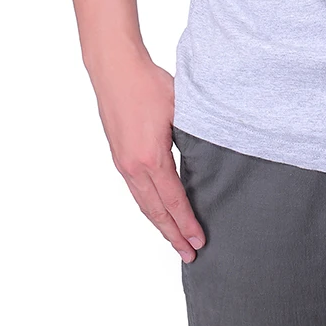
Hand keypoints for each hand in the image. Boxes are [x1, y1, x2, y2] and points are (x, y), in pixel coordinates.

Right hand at [89, 53, 204, 261]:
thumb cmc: (149, 84)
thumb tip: (211, 156)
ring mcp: (123, 163)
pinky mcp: (119, 156)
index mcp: (150, 158)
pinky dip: (149, 208)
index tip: (199, 241)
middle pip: (155, 212)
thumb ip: (193, 136)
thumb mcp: (181, 110)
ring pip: (143, 204)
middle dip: (173, 235)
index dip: (187, 223)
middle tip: (191, 255)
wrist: (115, 70)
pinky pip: (136, 192)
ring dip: (160, 225)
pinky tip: (159, 212)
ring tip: (175, 241)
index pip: (173, 200)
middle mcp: (133, 167)